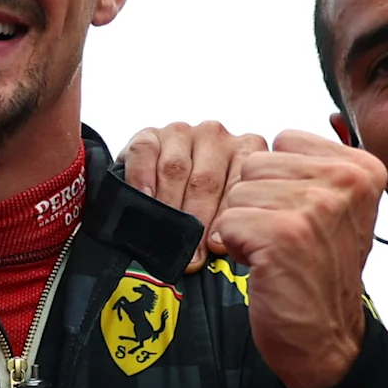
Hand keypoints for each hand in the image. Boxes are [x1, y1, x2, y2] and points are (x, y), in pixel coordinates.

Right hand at [119, 121, 268, 267]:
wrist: (167, 178)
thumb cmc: (205, 198)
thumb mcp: (229, 206)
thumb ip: (235, 219)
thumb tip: (223, 250)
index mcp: (245, 150)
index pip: (240, 183)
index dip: (227, 217)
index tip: (216, 245)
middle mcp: (216, 137)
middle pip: (206, 181)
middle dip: (196, 222)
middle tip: (189, 254)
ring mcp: (182, 134)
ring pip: (175, 170)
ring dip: (168, 207)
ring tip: (164, 234)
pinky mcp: (150, 135)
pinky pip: (144, 154)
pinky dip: (141, 179)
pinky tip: (143, 199)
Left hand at [210, 129, 385, 387]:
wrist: (326, 340)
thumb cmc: (321, 274)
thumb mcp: (336, 211)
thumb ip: (313, 169)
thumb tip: (273, 139)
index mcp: (362, 168)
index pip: (283, 141)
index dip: (276, 182)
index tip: (299, 218)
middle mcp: (346, 182)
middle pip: (255, 163)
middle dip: (256, 203)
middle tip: (284, 240)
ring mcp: (317, 206)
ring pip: (238, 192)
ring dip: (245, 227)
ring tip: (275, 254)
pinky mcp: (285, 235)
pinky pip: (228, 221)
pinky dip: (236, 247)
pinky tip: (263, 267)